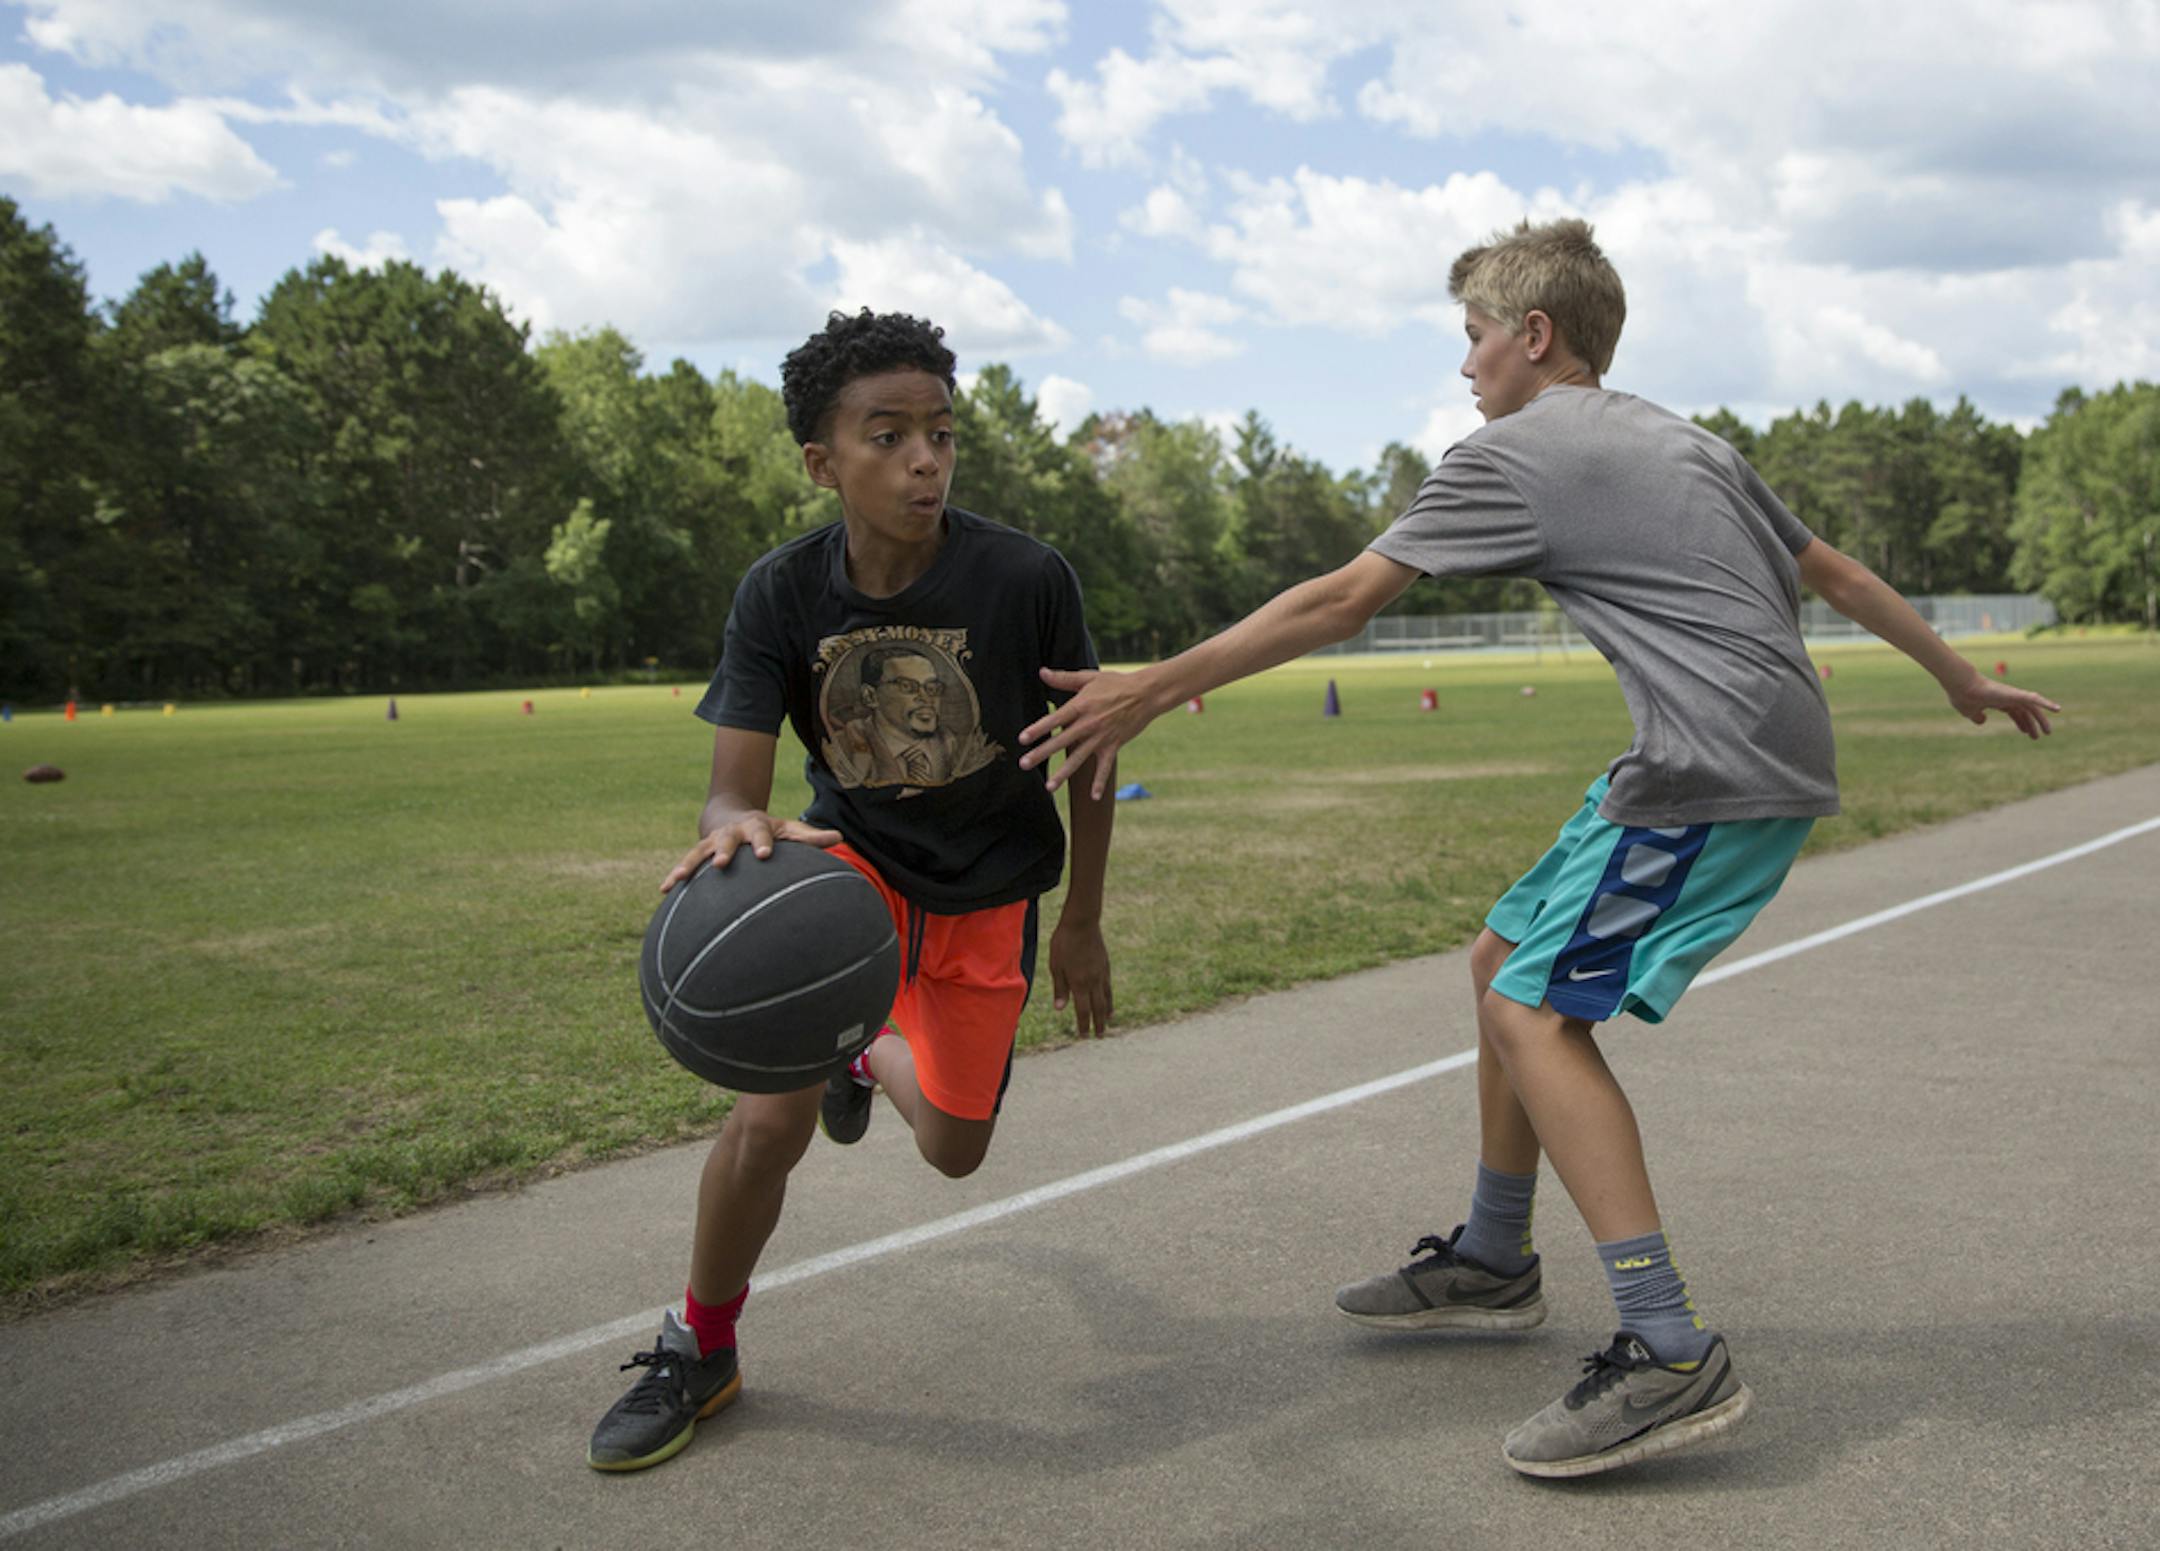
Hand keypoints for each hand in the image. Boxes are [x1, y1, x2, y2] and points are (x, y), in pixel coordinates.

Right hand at [660, 812, 842, 891]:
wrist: (730, 815)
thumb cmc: (767, 830)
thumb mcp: (788, 830)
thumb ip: (811, 837)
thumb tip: (839, 838)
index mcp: (756, 828)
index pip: (760, 834)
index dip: (762, 843)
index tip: (763, 854)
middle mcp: (731, 834)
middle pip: (726, 842)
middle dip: (722, 851)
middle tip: (721, 864)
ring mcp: (711, 843)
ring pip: (697, 853)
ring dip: (688, 865)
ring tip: (678, 879)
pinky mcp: (698, 854)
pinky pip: (685, 865)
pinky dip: (673, 877)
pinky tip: (664, 890)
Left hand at [1017, 667, 1154, 797]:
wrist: (1146, 694)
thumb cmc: (1116, 683)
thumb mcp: (1088, 678)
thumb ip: (1063, 678)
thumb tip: (1041, 672)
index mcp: (1080, 706)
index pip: (1054, 719)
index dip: (1038, 729)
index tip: (1022, 739)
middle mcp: (1088, 724)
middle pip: (1061, 741)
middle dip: (1041, 753)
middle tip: (1023, 764)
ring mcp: (1101, 737)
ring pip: (1078, 759)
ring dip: (1063, 774)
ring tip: (1048, 787)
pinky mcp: (1113, 746)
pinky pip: (1105, 768)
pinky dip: (1100, 782)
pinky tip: (1094, 797)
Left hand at [1048, 917, 1112, 1037]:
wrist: (1082, 923)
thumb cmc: (1064, 943)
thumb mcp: (1056, 966)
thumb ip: (1060, 988)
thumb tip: (1060, 1009)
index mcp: (1079, 983)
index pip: (1082, 1010)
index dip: (1083, 1024)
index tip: (1083, 1036)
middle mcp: (1093, 982)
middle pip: (1097, 1008)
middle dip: (1098, 1024)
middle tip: (1098, 1036)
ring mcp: (1101, 974)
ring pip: (1106, 999)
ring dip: (1106, 1014)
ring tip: (1107, 1024)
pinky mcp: (1106, 966)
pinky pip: (1109, 987)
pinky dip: (1110, 998)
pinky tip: (1110, 1002)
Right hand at [1946, 671, 2060, 739]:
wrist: (1961, 686)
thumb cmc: (1963, 697)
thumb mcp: (1970, 712)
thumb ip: (1977, 717)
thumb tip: (1982, 721)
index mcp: (1998, 701)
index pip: (2015, 712)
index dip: (2021, 723)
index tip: (2026, 733)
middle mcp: (2008, 697)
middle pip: (2026, 711)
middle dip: (2033, 723)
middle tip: (2042, 735)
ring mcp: (2012, 695)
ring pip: (2032, 708)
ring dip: (2042, 720)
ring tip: (2048, 732)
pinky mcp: (2015, 694)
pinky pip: (2034, 699)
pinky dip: (2046, 703)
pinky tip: (2057, 709)